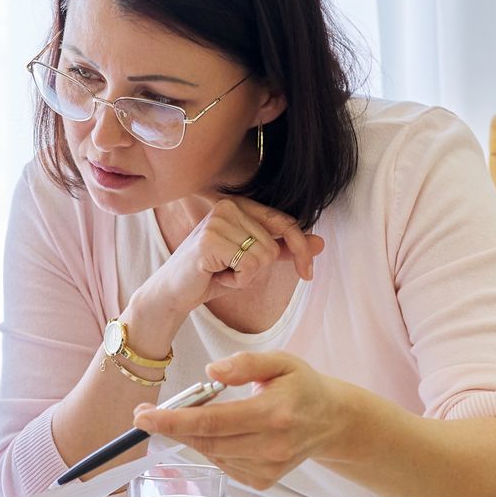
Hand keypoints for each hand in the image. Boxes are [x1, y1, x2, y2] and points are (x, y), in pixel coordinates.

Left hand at [131, 351, 347, 489]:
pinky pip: (223, 464)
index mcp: (274, 414)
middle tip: (145, 416)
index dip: (173, 421)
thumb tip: (211, 371)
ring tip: (185, 417)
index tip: (143, 417)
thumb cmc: (302, 387)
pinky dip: (210, 448)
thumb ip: (245, 364)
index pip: (212, 421)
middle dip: (170, 429)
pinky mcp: (263, 481)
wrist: (332, 422)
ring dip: (190, 437)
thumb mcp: (281, 362)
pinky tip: (218, 432)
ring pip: (212, 454)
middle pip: (206, 441)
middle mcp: (271, 446)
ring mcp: (268, 468)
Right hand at [139, 198, 323, 323]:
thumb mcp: (252, 260)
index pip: (285, 222)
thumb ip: (283, 249)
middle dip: (257, 268)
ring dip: (246, 276)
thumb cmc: (212, 273)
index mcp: (240, 204)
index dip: (301, 249)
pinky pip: (248, 266)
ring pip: (262, 257)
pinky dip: (236, 281)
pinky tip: (215, 276)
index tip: (308, 273)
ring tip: (222, 272)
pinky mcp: (210, 240)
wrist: (175, 292)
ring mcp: (218, 220)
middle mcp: (229, 205)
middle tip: (230, 270)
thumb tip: (320, 243)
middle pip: (273, 245)